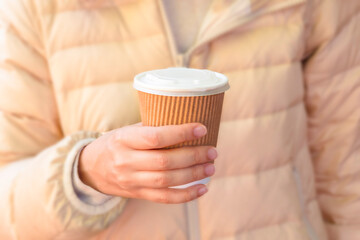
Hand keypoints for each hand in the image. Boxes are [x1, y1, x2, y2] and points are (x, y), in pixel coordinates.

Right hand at [78, 123, 217, 203]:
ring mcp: (131, 180)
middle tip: (212, 151)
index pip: (155, 137)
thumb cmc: (115, 143)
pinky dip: (185, 195)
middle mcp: (126, 161)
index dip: (181, 133)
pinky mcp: (137, 194)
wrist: (90, 168)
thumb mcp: (127, 130)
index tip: (202, 128)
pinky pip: (164, 198)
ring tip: (210, 168)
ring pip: (166, 180)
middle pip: (165, 162)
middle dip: (193, 156)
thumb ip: (152, 128)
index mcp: (124, 139)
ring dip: (193, 175)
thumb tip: (186, 121)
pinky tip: (202, 188)